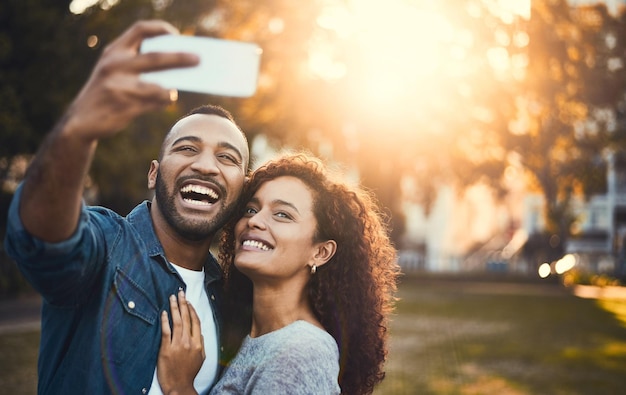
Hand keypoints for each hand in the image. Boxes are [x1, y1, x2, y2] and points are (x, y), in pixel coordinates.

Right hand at [63, 20, 199, 140]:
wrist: (80, 122)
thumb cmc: (106, 93)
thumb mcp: (114, 71)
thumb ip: (138, 65)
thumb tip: (177, 67)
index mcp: (114, 52)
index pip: (140, 30)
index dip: (160, 28)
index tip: (176, 35)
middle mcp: (115, 65)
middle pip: (156, 58)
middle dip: (180, 58)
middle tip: (199, 59)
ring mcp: (119, 86)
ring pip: (157, 86)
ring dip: (170, 90)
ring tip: (173, 93)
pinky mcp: (125, 106)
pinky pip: (153, 103)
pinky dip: (162, 101)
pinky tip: (165, 101)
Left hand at [158, 290, 203, 394]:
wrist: (179, 386)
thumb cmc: (189, 373)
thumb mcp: (201, 358)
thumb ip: (201, 344)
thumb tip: (199, 332)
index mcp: (198, 343)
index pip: (195, 322)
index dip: (192, 310)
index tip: (188, 301)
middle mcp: (188, 342)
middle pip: (186, 318)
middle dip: (183, 304)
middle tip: (180, 292)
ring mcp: (177, 345)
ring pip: (177, 322)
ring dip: (174, 308)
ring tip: (172, 298)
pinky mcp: (166, 350)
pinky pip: (166, 332)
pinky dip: (165, 321)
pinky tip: (163, 313)